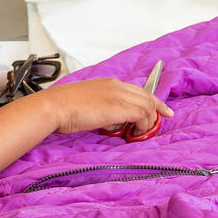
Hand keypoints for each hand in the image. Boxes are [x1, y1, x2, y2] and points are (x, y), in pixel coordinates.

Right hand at [29, 77, 171, 136]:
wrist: (54, 106)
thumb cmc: (63, 107)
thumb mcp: (87, 101)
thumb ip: (102, 106)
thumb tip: (110, 119)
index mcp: (109, 83)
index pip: (138, 90)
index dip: (152, 100)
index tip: (162, 108)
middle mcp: (117, 86)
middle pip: (147, 95)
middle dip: (158, 108)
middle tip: (163, 118)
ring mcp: (119, 96)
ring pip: (147, 105)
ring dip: (147, 121)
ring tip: (139, 133)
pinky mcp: (119, 107)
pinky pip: (142, 115)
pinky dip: (142, 125)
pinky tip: (134, 133)